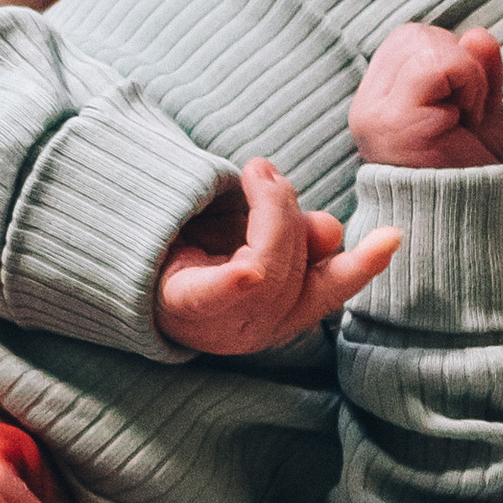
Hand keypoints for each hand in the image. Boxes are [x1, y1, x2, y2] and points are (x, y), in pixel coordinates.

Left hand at [156, 159, 402, 356]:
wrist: (110, 262)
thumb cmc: (187, 248)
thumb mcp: (249, 236)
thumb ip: (294, 237)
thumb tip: (331, 233)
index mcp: (276, 316)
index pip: (329, 289)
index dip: (363, 266)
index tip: (392, 236)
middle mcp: (254, 329)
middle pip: (300, 264)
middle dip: (289, 210)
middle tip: (265, 173)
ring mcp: (221, 325)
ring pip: (273, 263)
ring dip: (268, 206)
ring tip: (251, 173)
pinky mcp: (186, 308)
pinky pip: (229, 287)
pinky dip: (246, 261)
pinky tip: (250, 244)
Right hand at [350, 22, 502, 168]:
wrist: (474, 228)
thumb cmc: (474, 176)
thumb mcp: (479, 112)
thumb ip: (478, 70)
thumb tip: (477, 33)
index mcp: (377, 104)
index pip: (408, 40)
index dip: (448, 56)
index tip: (461, 106)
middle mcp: (366, 109)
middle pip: (412, 34)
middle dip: (456, 60)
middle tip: (466, 112)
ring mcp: (376, 116)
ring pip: (424, 42)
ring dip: (465, 73)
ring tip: (465, 117)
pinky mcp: (396, 123)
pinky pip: (440, 65)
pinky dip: (467, 82)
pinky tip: (465, 120)